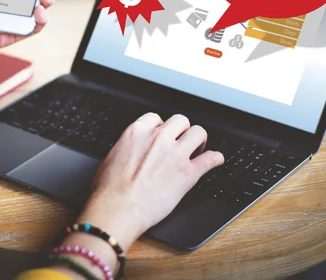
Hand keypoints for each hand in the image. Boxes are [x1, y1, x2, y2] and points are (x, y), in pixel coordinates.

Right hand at [78, 113, 223, 251]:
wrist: (119, 208)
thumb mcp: (111, 157)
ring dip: (199, 140)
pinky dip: (216, 159)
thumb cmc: (109, 189)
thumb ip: (126, 148)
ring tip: (198, 148)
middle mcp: (158, 138)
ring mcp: (175, 154)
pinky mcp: (188, 173)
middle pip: (180, 120)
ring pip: (198, 133)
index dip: (161, 127)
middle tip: (181, 141)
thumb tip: (129, 152)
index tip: (162, 135)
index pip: (156, 118)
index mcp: (137, 132)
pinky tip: (216, 160)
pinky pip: (211, 159)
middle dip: (182, 130)